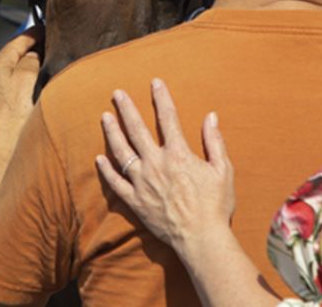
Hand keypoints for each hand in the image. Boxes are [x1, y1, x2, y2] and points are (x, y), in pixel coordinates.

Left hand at [0, 28, 42, 158]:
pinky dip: (24, 84)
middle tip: (53, 45)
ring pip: (12, 72)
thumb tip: (34, 51)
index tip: (50, 26)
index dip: (37, 32)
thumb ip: (31, 60)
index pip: (19, 40)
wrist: (2, 156)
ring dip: (28, 68)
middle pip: (14, 55)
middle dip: (33, 49)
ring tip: (47, 66)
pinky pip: (11, 88)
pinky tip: (35, 90)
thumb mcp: (26, 79)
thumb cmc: (13, 118)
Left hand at [95, 79, 233, 254]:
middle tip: (117, 93)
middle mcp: (156, 164)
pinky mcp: (135, 200)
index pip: (168, 118)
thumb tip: (211, 116)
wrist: (202, 239)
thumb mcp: (223, 170)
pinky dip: (106, 170)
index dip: (161, 98)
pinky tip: (99, 158)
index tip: (155, 82)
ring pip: (121, 151)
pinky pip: (115, 182)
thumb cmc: (215, 206)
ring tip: (105, 117)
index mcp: (178, 154)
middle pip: (137, 129)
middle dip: (127, 108)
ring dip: (112, 132)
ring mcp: (142, 182)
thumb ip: (215, 142)